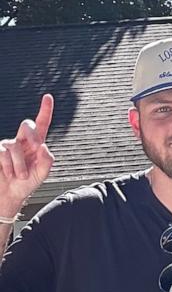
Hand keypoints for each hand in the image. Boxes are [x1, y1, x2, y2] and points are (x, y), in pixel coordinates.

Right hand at [0, 95, 54, 213]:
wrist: (9, 195)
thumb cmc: (26, 184)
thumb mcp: (42, 174)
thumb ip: (47, 160)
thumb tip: (44, 145)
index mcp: (36, 145)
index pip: (42, 124)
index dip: (45, 110)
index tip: (48, 97)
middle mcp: (22, 141)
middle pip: (27, 125)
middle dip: (32, 134)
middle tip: (36, 147)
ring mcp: (8, 146)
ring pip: (15, 145)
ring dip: (20, 164)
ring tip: (20, 176)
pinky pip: (3, 153)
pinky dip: (9, 165)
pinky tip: (9, 173)